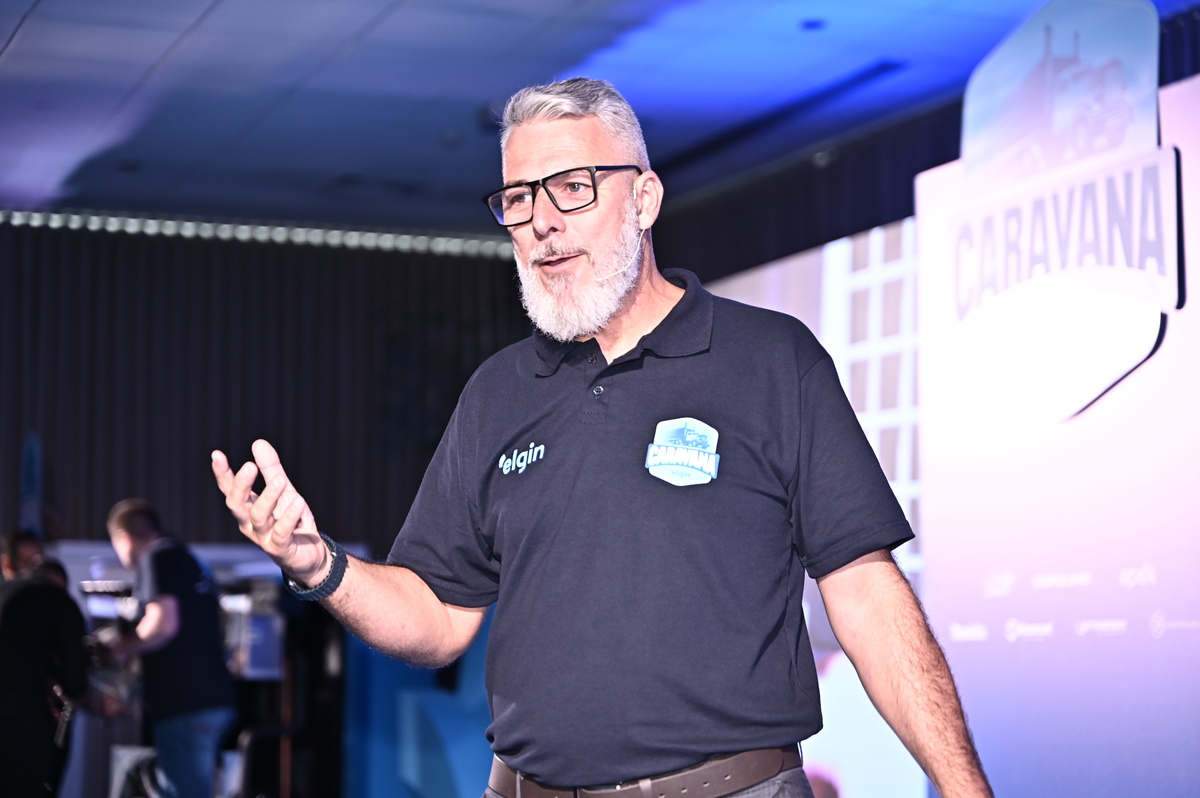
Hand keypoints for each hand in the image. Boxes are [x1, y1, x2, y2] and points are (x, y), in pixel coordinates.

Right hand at [211, 439, 328, 585]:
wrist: (310, 555)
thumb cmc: (292, 522)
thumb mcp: (284, 491)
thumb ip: (271, 469)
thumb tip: (258, 443)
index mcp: (248, 508)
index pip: (230, 490)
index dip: (222, 474)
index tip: (217, 455)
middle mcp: (250, 523)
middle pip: (237, 504)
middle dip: (240, 485)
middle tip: (249, 466)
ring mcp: (264, 537)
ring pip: (258, 516)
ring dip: (268, 497)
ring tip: (279, 480)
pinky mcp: (280, 548)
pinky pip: (281, 532)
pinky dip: (288, 517)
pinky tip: (298, 503)